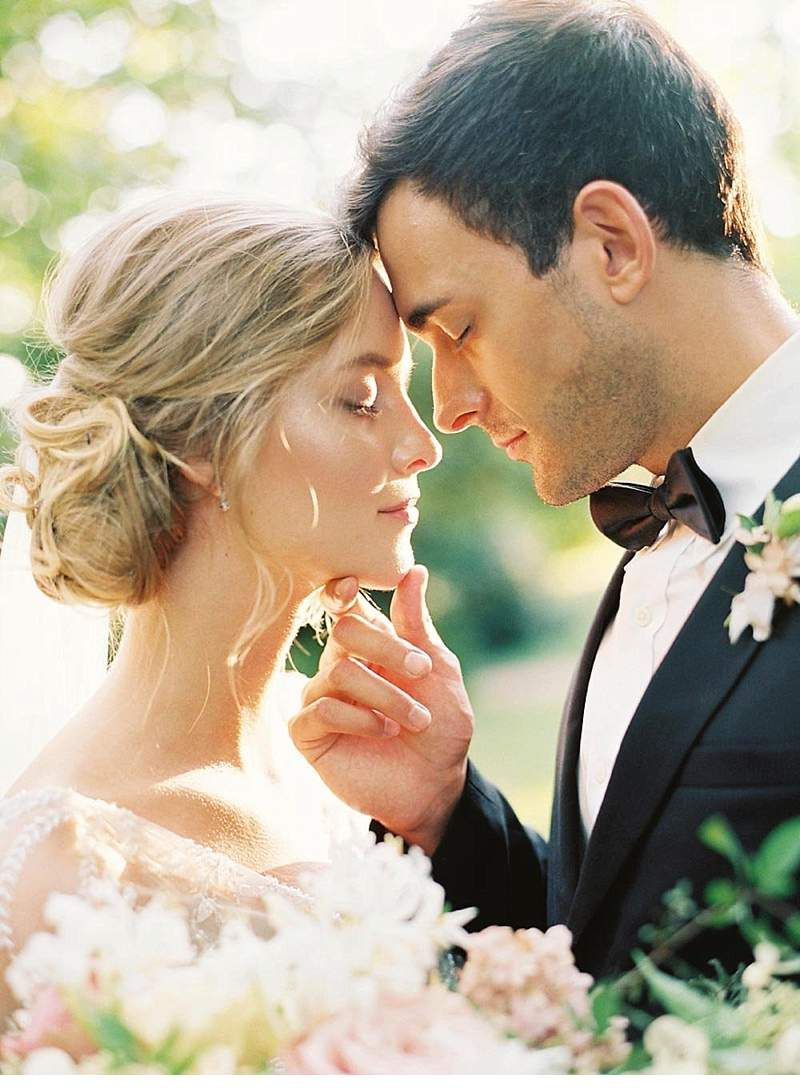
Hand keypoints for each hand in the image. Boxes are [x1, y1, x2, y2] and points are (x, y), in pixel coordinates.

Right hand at [288, 565, 472, 854]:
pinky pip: (320, 709)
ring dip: (386, 695)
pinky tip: (384, 731)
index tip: (352, 588)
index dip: (342, 591)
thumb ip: (417, 625)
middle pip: (343, 631)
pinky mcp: (308, 732)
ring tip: (414, 720)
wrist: (436, 783)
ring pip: (338, 671)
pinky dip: (359, 718)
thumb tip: (413, 570)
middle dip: (387, 649)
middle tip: (421, 672)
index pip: (345, 605)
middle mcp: (340, 664)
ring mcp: (320, 697)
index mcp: (370, 644)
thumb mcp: (438, 670)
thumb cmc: (440, 726)